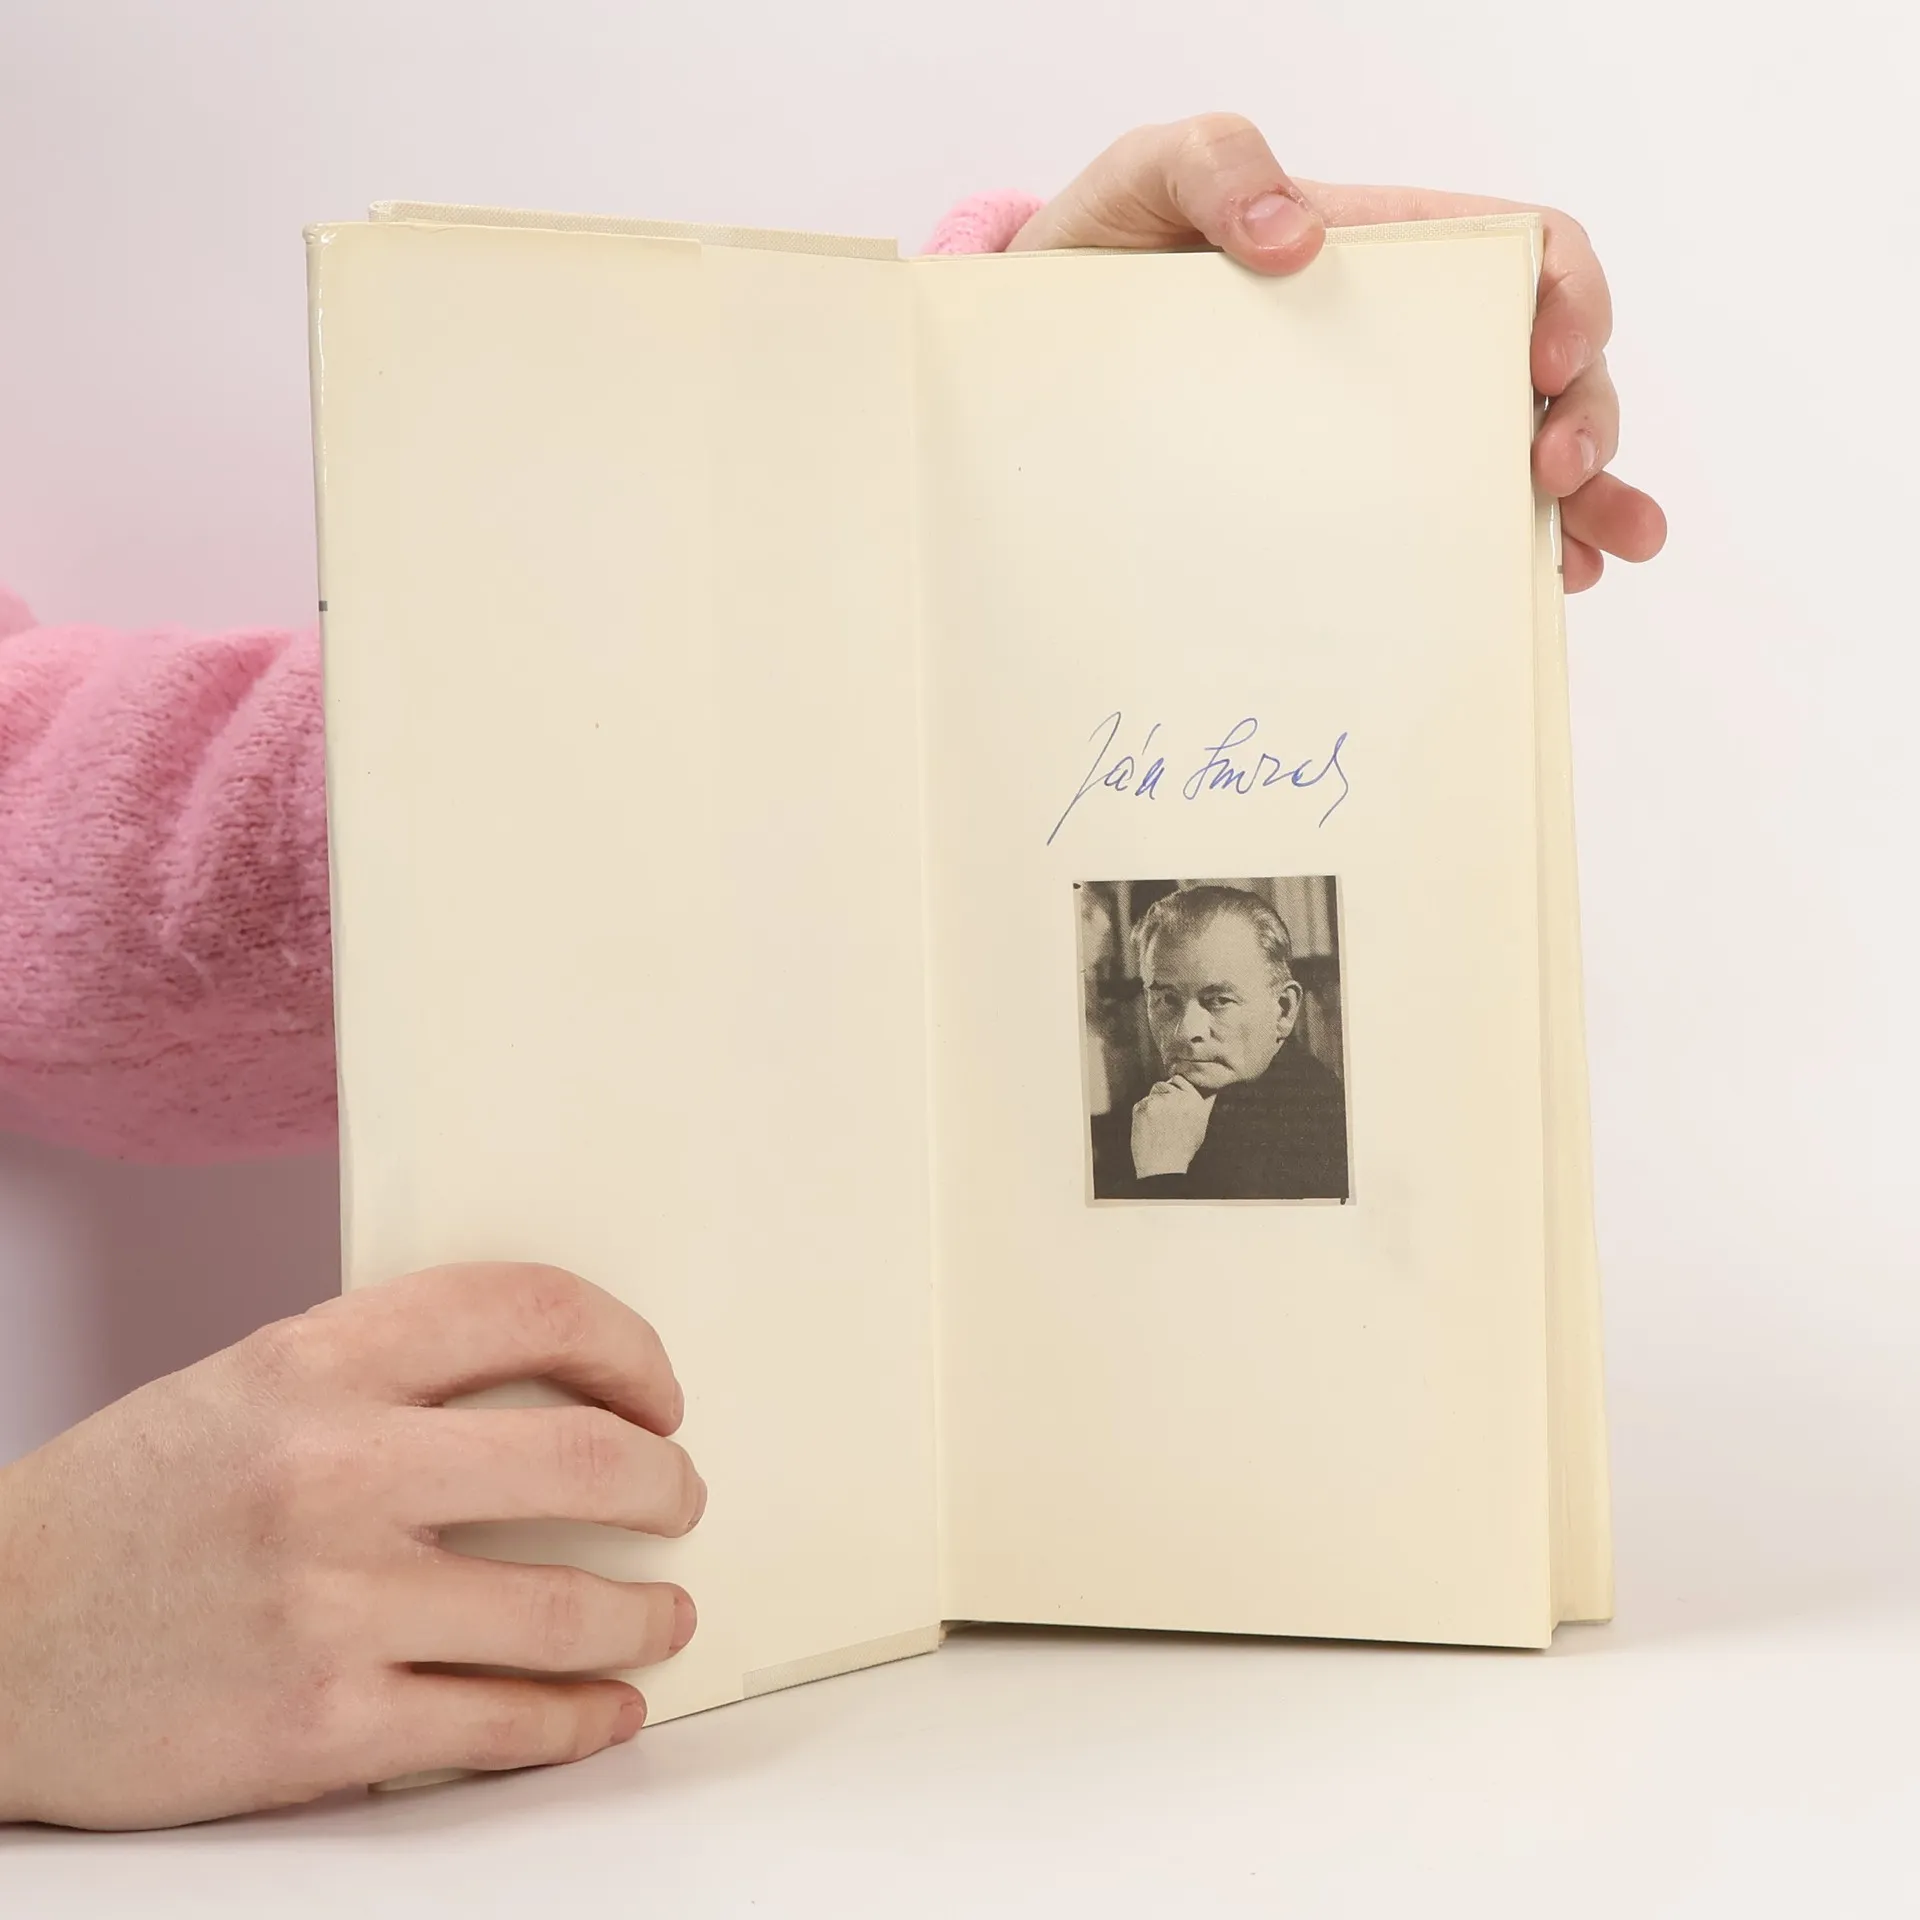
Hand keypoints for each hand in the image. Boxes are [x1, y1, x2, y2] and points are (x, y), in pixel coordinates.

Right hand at [0, 1263, 704, 1830]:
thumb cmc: (124, 1506)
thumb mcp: (250, 1384)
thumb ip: (388, 1373)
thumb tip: (555, 1391)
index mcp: (317, 1362)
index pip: (528, 1306)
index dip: (625, 1344)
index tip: (654, 1390)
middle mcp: (333, 1471)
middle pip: (586, 1460)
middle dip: (665, 1484)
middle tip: (679, 1497)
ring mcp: (332, 1607)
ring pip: (568, 1611)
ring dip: (645, 1615)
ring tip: (664, 1613)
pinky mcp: (321, 1728)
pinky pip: (504, 1725)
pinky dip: (580, 1719)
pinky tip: (606, 1705)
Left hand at [1011, 114, 1666, 592]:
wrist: (1038, 364)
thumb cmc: (1101, 259)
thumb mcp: (1144, 181)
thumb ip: (1211, 163)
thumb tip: (1291, 236)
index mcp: (1389, 257)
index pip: (1526, 254)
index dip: (1569, 298)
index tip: (1546, 362)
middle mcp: (1405, 346)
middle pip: (1547, 369)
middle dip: (1585, 419)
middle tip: (1555, 476)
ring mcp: (1384, 429)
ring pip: (1517, 457)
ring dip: (1583, 502)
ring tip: (1600, 554)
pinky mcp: (1347, 501)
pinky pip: (1446, 527)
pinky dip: (1510, 553)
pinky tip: (1543, 583)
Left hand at [1132, 1074, 1216, 1178]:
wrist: (1163, 1166)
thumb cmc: (1182, 1148)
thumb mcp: (1200, 1125)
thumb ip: (1204, 1104)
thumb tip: (1210, 1089)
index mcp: (1194, 1100)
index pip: (1179, 1080)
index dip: (1174, 1091)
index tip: (1172, 1104)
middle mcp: (1178, 1097)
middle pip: (1163, 1085)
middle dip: (1162, 1097)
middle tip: (1164, 1119)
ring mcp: (1159, 1101)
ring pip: (1152, 1093)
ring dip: (1153, 1103)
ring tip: (1158, 1125)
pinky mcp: (1143, 1107)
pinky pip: (1141, 1103)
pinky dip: (1143, 1113)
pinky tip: (1149, 1129)